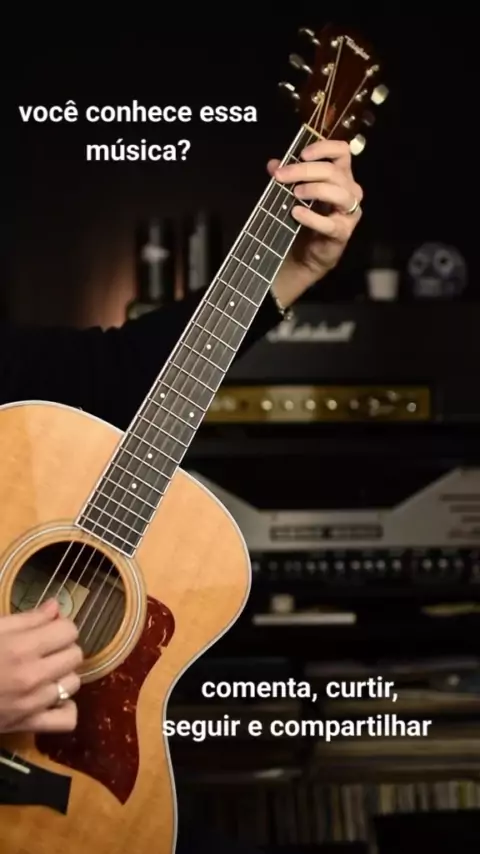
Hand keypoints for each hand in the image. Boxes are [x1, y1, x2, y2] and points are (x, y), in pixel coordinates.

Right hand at [0, 599, 81, 733]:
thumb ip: (27, 619)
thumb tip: (56, 606)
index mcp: (22, 648)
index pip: (69, 630)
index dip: (60, 626)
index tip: (49, 628)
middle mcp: (33, 676)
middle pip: (75, 655)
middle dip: (63, 648)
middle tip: (46, 648)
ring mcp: (33, 704)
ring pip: (73, 684)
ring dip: (63, 675)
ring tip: (45, 671)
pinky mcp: (27, 725)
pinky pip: (67, 719)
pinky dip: (65, 708)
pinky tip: (52, 698)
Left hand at [269, 139, 362, 306]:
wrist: (307, 254)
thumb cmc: (305, 219)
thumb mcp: (294, 194)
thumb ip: (287, 177)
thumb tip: (273, 164)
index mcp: (341, 175)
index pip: (342, 151)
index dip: (324, 148)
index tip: (302, 154)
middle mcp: (350, 190)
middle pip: (333, 171)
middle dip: (304, 170)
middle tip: (281, 176)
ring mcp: (349, 212)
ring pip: (338, 193)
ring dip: (314, 189)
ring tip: (294, 193)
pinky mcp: (342, 232)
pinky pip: (329, 223)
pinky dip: (312, 217)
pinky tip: (296, 213)